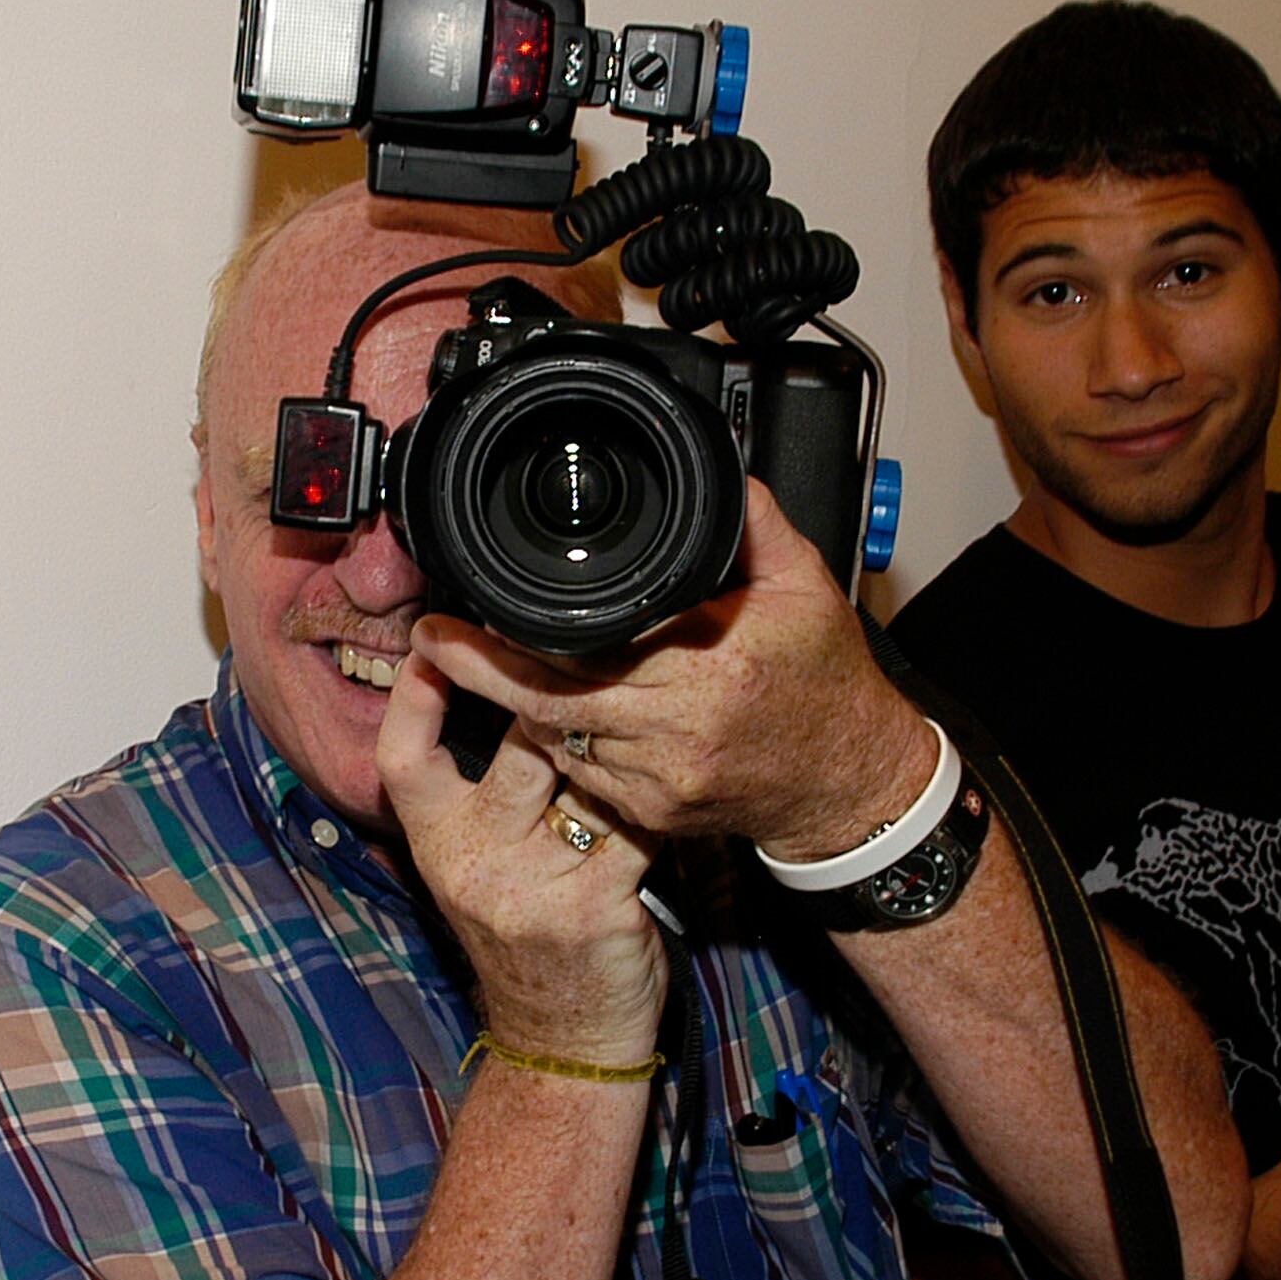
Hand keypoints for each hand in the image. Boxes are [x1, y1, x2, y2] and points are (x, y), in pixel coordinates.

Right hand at [378, 650, 667, 1067]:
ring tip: (642, 736)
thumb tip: (515, 696)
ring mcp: (531, 888)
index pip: (402, 759)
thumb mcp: (476, 870)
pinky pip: (634, 825)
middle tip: (594, 673)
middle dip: (560, 708)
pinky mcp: (594, 906)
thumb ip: (485, 798)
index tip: (434, 642)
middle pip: (519, 746)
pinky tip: (667, 796)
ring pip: (586, 777)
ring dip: (619, 757)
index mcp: (435, 847)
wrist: (561, 1041)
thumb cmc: (528, 938)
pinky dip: (656, 807)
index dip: (414, 696)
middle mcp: (473, 864)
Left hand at [409, 480, 935, 860]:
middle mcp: (679, 730)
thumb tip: (719, 464)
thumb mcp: (804, 584)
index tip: (461, 615)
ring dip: (516, 704)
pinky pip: (584, 772)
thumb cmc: (827, 683)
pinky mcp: (653, 815)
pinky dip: (559, 737)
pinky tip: (543, 707)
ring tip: (472, 665)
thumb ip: (754, 523)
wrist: (848, 783)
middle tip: (432, 639)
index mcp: (712, 669)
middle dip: (483, 671)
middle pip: (549, 702)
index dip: (511, 638)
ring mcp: (661, 781)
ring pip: (559, 738)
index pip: (585, 654)